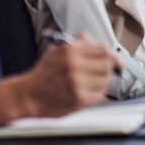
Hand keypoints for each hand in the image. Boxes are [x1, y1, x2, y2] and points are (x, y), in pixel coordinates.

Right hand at [0, 33, 120, 124]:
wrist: (27, 96)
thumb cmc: (43, 74)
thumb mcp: (57, 50)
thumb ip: (78, 44)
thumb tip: (98, 44)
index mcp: (70, 50)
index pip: (103, 49)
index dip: (113, 56)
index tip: (117, 62)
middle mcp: (75, 65)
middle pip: (107, 65)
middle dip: (107, 70)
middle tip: (101, 74)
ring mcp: (77, 83)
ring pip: (106, 80)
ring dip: (101, 83)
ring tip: (88, 85)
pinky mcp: (79, 99)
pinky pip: (100, 95)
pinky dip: (96, 95)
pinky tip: (85, 93)